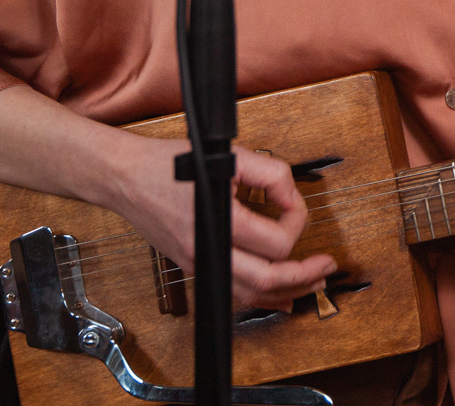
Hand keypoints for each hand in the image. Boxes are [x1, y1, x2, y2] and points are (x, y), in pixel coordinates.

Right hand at [112, 137, 335, 309]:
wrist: (127, 177)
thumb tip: (291, 195)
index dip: (298, 220)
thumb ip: (270, 174)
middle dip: (304, 276)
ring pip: (250, 294)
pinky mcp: (195, 265)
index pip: (277, 242)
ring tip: (312, 286)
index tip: (295, 203)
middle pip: (268, 280)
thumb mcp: (230, 156)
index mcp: (220, 224)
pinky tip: (278, 299)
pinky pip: (232, 291)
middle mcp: (208, 252)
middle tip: (327, 266)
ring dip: (287, 292)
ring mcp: (200, 263)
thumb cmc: (169, 165)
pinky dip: (259, 297)